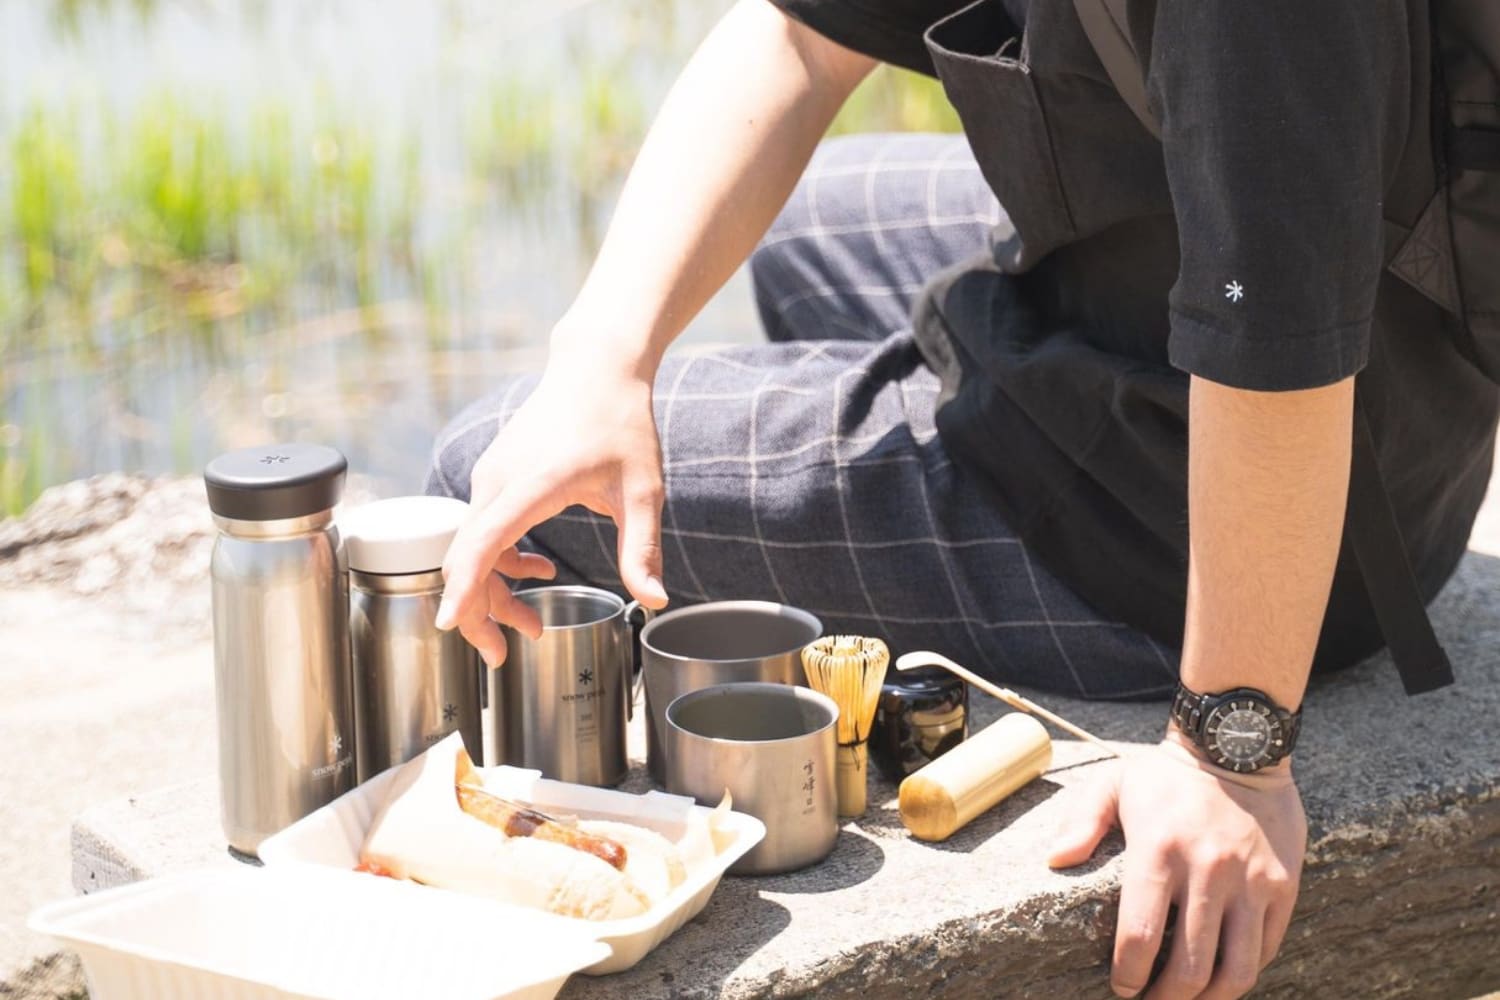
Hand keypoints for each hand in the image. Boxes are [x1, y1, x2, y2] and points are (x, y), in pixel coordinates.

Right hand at [436, 355, 670, 666]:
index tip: (449, 625)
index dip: (464, 587)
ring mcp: (491, 476)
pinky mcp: (495, 476)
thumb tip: (653, 602)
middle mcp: (499, 480)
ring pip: (472, 547)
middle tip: (504, 656)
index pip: (484, 542)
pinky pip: (482, 529)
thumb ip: (642, 548)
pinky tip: (536, 572)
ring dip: (493, 591)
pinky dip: (500, 561)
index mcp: (532, 484)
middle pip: (467, 557)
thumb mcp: (643, 490)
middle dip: (479, 612)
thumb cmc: (621, 422)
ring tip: (530, 626)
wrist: (597, 367)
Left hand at [1047, 735, 1305, 999]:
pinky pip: (1266, 947)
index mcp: (1158, 850)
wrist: (1239, 743)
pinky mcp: (1283, 885)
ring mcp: (1250, 882)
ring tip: (1190, 998)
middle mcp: (1207, 871)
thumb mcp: (1115, 783)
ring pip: (1236, 970)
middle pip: (1190, 967)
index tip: (1121, 987)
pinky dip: (1244, 970)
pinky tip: (1222, 971)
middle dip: (1166, 998)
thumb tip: (1056, 860)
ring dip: (1209, 997)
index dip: (1128, 974)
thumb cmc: (1167, 773)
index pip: (1141, 935)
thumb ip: (1082, 822)